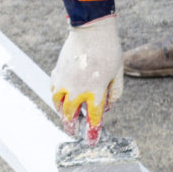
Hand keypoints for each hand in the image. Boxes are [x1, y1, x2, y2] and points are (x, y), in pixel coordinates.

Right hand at [50, 15, 122, 145]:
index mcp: (95, 91)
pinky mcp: (57, 71)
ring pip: (58, 104)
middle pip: (70, 116)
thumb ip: (115, 92)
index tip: (91, 141)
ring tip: (67, 116)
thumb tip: (108, 106)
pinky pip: (54, 90)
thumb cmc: (109, 50)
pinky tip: (62, 97)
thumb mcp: (118, 73)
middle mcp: (77, 89)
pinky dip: (57, 97)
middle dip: (71, 127)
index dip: (92, 132)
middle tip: (73, 132)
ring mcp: (65, 81)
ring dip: (62, 113)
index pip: (93, 118)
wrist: (91, 30)